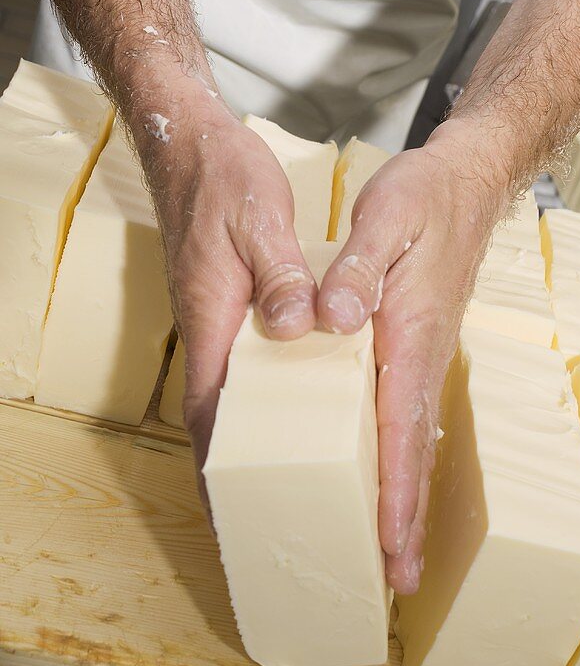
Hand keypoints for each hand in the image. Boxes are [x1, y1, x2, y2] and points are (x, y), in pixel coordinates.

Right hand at [144, 102, 317, 491]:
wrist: (193, 145)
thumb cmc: (222, 179)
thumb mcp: (258, 218)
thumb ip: (280, 273)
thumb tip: (297, 323)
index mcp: (213, 319)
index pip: (209, 411)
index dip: (223, 467)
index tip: (235, 515)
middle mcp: (213, 331)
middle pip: (222, 419)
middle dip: (241, 472)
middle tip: (272, 520)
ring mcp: (222, 322)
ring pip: (236, 397)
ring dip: (257, 441)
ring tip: (293, 484)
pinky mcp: (234, 308)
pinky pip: (250, 367)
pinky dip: (269, 398)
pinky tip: (300, 409)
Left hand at [318, 119, 504, 593]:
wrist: (466, 183)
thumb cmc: (424, 200)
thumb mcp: (384, 219)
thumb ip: (357, 268)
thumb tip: (334, 317)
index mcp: (410, 335)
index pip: (400, 428)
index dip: (394, 491)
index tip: (387, 543)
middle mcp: (421, 357)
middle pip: (412, 451)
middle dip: (404, 517)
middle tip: (394, 579)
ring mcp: (422, 356)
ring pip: (409, 439)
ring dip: (401, 497)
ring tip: (388, 552)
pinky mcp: (414, 347)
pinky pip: (403, 416)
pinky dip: (396, 459)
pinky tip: (381, 479)